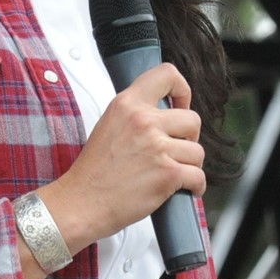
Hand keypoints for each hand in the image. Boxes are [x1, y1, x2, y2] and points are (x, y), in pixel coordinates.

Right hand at [37, 62, 204, 250]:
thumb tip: (167, 114)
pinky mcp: (168, 173)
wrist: (80, 204)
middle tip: (173, 151)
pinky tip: (183, 189)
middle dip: (188, 138)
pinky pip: (199, 175)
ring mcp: (158, 147)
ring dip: (189, 165)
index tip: (180, 106)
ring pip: (197, 151)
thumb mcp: (109, 125)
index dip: (182, 90)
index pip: (167, 74)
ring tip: (171, 173)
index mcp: (127, 104)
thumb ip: (136, 115)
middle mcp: (143, 121)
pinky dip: (195, 186)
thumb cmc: (93, 172)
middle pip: (192, 119)